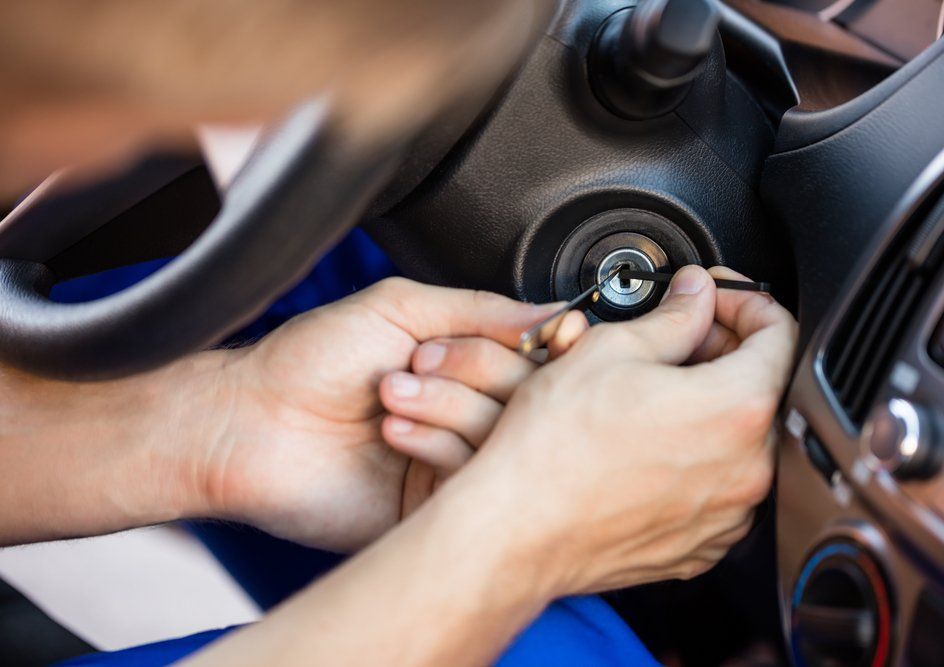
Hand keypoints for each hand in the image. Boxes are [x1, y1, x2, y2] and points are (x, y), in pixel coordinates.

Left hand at [191, 277, 557, 550]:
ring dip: (448, 406)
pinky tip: (394, 433)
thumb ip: (479, 308)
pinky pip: (473, 480)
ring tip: (392, 396)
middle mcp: (464, 413)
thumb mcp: (397, 306)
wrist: (250, 422)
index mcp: (463, 367)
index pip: (537, 359)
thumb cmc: (308, 360)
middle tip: (419, 361)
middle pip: (531, 399)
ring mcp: (452, 462)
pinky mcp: (433, 508)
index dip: (542, 348)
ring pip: (505, 439)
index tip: (546, 338)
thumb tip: (553, 311)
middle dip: (478, 370)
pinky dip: (437, 446)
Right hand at [426, 265, 796, 593]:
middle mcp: (747, 468)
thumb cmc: (553, 449)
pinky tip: (644, 442)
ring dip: (706, 406)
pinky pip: (715, 487)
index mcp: (736, 408)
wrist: (516, 529)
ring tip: (648, 393)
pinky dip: (693, 458)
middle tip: (671, 337)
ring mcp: (726, 514)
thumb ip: (673, 315)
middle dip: (720, 350)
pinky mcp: (700, 545)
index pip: (778, 332)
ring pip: (736, 439)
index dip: (744, 299)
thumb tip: (695, 296)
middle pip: (758, 386)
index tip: (715, 295)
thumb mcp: (611, 348)